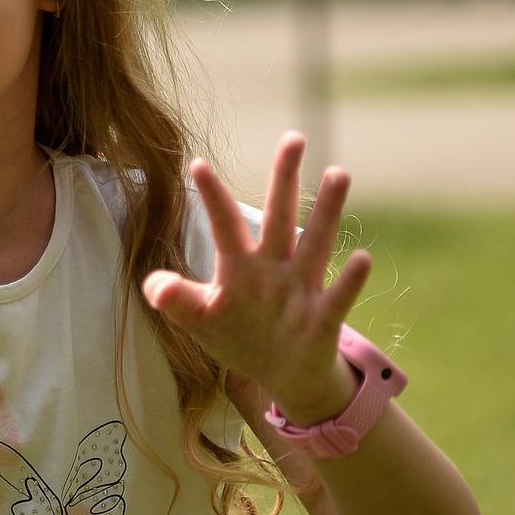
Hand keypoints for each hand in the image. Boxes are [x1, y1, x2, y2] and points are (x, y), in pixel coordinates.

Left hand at [141, 132, 373, 424]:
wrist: (280, 377)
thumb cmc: (238, 338)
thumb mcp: (201, 322)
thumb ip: (178, 300)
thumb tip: (152, 286)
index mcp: (239, 265)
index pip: (224, 223)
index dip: (212, 196)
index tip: (197, 163)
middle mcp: (273, 267)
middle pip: (279, 216)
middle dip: (285, 179)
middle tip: (294, 138)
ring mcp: (300, 290)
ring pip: (315, 243)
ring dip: (326, 211)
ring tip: (338, 172)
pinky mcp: (322, 319)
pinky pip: (338, 297)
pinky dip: (350, 280)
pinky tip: (361, 257)